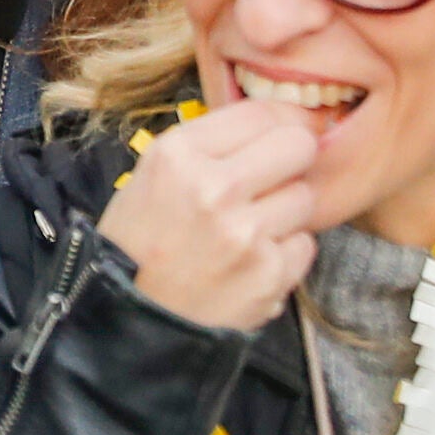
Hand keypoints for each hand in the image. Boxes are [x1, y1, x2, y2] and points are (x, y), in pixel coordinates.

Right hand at [98, 96, 323, 333]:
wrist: (129, 320)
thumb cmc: (140, 244)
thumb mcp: (154, 175)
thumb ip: (212, 145)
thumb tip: (284, 122)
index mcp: (179, 155)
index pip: (262, 114)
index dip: (285, 120)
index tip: (291, 130)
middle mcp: (213, 189)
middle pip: (297, 146)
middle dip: (291, 161)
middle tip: (275, 179)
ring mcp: (245, 235)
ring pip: (305, 197)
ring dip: (285, 212)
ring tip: (249, 231)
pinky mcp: (268, 275)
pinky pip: (304, 245)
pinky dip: (284, 254)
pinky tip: (250, 263)